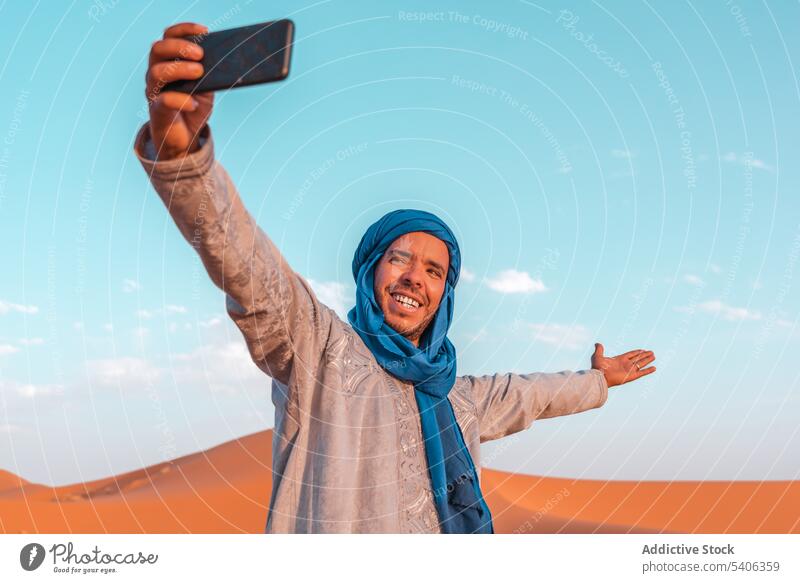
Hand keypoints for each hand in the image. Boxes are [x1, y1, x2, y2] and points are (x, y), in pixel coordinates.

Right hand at [145, 22, 213, 159]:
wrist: (185, 138)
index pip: (168, 37)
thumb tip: (222, 59)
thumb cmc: (193, 108)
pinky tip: (194, 103)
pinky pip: (163, 101)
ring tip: (199, 72)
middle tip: (200, 54)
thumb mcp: (205, 87)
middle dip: (180, 47)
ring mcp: (154, 91)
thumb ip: (209, 73)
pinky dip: (180, 100)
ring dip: (179, 69)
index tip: (205, 32)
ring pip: (156, 72)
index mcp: (167, 62)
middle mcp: (156, 73)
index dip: (184, 30)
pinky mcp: (157, 111)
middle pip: (158, 49)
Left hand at [591, 342, 655, 387]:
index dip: (637, 352)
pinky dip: (648, 370)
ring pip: (641, 364)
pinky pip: (642, 373)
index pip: (630, 354)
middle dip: (644, 355)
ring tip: (654, 356)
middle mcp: (625, 364)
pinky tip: (654, 368)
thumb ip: (599, 349)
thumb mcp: (597, 356)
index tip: (643, 350)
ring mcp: (629, 370)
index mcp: (619, 359)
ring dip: (647, 360)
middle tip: (651, 352)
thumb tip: (597, 343)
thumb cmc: (597, 368)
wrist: (599, 377)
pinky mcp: (631, 376)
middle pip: (637, 358)